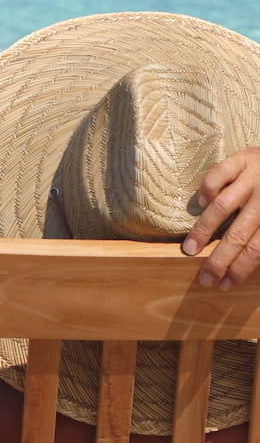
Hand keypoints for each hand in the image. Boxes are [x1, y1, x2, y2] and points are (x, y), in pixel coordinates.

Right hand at [184, 148, 259, 287]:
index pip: (257, 250)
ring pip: (222, 207)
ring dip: (203, 231)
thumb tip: (254, 262)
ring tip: (189, 248)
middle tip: (204, 278)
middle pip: (238, 235)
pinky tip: (201, 205)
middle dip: (219, 260)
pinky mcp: (242, 158)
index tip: (225, 284)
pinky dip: (207, 190)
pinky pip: (218, 174)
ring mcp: (254, 176)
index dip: (240, 269)